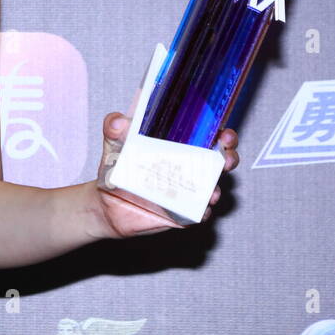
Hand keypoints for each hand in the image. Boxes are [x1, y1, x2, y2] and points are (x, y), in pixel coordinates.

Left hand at [92, 111, 239, 239]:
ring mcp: (188, 190)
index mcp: (178, 145)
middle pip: (220, 160)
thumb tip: (118, 121)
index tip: (224, 134)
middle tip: (225, 159)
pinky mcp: (183, 213)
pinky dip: (203, 211)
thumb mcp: (113, 144)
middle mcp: (188, 167)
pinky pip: (200, 213)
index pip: (208, 135)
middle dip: (229, 158)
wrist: (105, 204)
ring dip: (217, 188)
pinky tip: (200, 209)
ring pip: (214, 188)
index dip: (222, 133)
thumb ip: (114, 128)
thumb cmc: (115, 169)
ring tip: (211, 190)